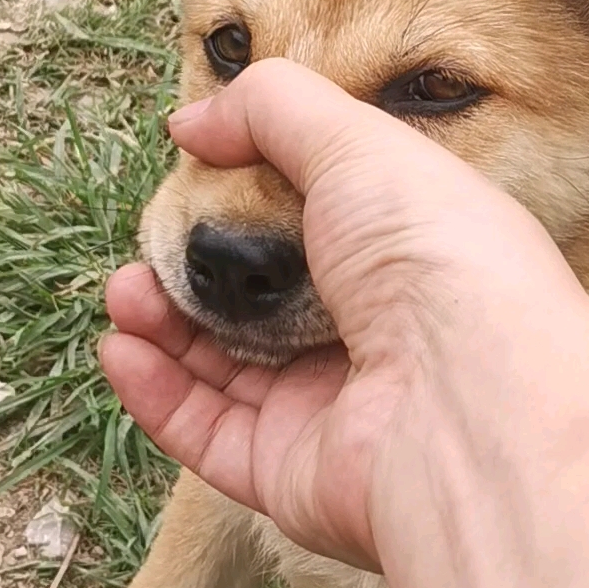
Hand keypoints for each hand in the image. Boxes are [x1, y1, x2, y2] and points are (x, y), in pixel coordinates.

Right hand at [101, 59, 585, 566]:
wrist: (468, 401)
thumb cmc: (434, 257)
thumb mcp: (358, 143)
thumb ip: (274, 111)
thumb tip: (192, 122)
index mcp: (404, 259)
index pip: (317, 230)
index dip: (253, 201)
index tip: (200, 173)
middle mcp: (374, 338)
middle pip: (264, 304)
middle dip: (199, 272)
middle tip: (149, 248)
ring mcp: (334, 413)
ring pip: (228, 372)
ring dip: (165, 329)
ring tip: (124, 291)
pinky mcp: (295, 476)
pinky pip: (211, 436)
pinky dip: (159, 396)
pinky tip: (120, 349)